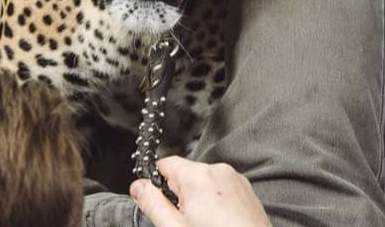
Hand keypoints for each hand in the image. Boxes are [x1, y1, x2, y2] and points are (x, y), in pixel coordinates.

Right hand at [130, 156, 271, 226]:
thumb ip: (152, 203)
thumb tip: (138, 187)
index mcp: (198, 176)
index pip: (165, 164)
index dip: (158, 183)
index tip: (159, 200)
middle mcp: (219, 171)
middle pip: (186, 174)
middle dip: (180, 195)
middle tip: (185, 221)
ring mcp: (236, 180)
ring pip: (204, 183)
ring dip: (199, 200)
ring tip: (205, 225)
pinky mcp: (247, 191)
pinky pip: (221, 189)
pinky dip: (216, 203)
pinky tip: (218, 224)